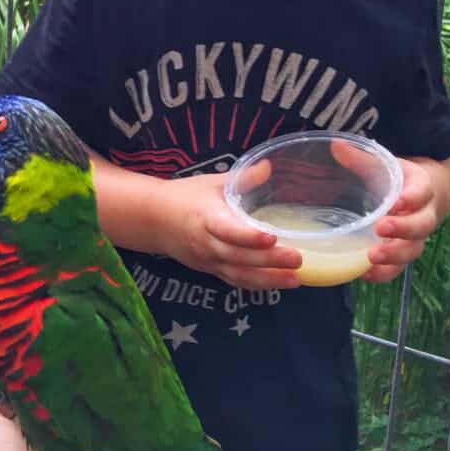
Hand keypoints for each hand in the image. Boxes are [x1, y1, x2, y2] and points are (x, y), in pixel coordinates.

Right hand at [152, 173, 301, 290]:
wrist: (153, 219)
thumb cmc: (184, 196)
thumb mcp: (211, 182)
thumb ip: (242, 178)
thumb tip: (270, 166)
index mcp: (206, 217)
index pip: (228, 230)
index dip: (249, 236)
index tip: (272, 236)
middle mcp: (207, 243)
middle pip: (238, 256)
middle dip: (268, 260)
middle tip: (297, 258)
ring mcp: (208, 260)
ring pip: (238, 274)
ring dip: (267, 279)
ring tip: (294, 280)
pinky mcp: (210, 270)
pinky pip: (234, 280)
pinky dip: (255, 285)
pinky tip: (277, 284)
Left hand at [362, 157, 438, 282]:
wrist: (421, 198)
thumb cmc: (398, 180)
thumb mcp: (384, 165)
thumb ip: (361, 159)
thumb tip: (334, 145)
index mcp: (421, 189)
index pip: (422, 193)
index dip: (412, 198)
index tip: (396, 201)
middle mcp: (423, 216)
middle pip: (421, 226)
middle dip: (403, 229)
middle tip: (380, 228)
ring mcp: (414, 238)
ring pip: (412, 250)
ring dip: (394, 255)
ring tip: (372, 257)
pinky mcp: (402, 252)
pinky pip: (398, 268)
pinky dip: (383, 273)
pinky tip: (363, 273)